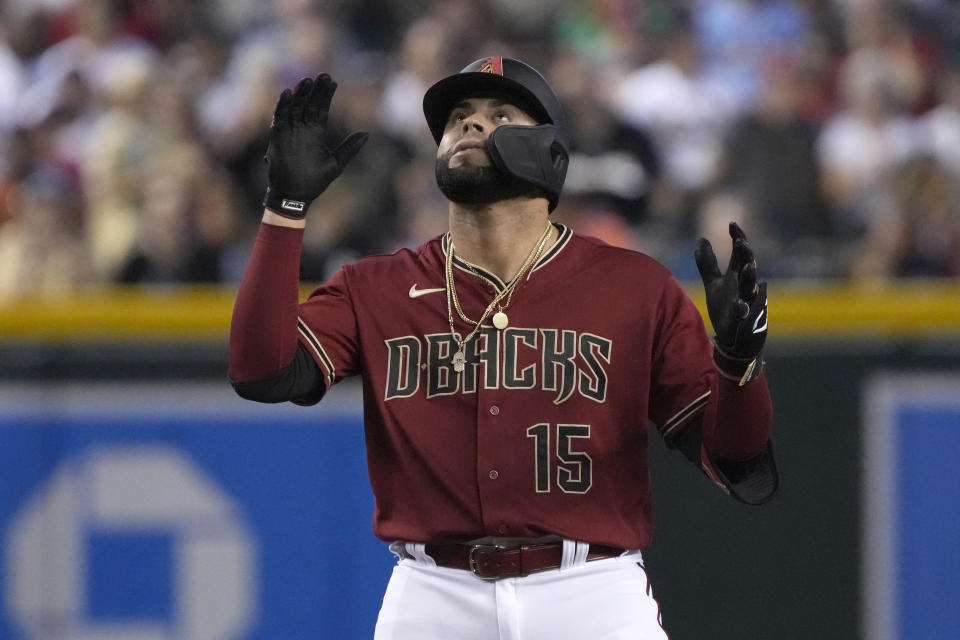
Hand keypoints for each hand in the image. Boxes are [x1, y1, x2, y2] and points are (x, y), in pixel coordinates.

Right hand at [262, 74, 368, 218]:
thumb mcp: (336, 163)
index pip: (322, 108)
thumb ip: (349, 148)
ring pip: (295, 107)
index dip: (326, 95)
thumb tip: (367, 133)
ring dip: (300, 94)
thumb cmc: (315, 181)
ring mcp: (290, 130)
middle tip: (323, 75)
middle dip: (315, 90)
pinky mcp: (278, 136)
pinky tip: (287, 93)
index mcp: (316, 131)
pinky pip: (279, 118)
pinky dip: (282, 106)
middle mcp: (303, 128)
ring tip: (307, 80)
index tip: (332, 81)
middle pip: (309, 103)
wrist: (295, 196)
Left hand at [694, 222, 767, 382]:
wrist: (734, 339)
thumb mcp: (715, 284)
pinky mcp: (746, 322)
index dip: (738, 238)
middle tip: (741, 242)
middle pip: (749, 266)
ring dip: (749, 277)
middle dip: (746, 255)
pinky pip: (745, 315)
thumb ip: (708, 263)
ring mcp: (749, 303)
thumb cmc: (727, 308)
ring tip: (748, 266)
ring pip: (752, 288)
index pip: (741, 253)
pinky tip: (741, 306)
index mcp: (738, 276)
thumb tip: (701, 239)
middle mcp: (746, 286)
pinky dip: (743, 310)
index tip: (732, 224)